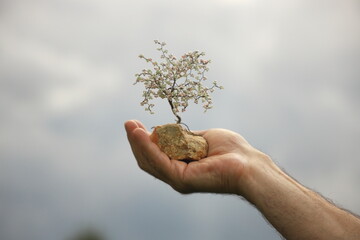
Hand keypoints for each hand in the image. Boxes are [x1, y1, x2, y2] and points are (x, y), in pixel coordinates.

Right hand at [125, 120, 267, 194]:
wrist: (248, 164)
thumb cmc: (231, 151)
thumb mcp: (201, 139)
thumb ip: (184, 137)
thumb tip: (168, 131)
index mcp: (182, 167)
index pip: (156, 155)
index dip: (145, 141)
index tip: (138, 125)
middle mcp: (177, 175)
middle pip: (148, 159)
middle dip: (137, 140)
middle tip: (129, 123)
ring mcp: (178, 179)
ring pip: (150, 160)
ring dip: (138, 142)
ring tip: (130, 125)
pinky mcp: (180, 179)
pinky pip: (159, 160)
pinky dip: (147, 146)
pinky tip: (140, 133)